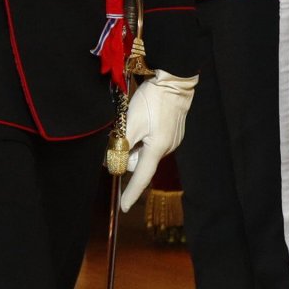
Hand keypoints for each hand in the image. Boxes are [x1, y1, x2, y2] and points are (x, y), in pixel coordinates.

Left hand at [120, 69, 198, 211]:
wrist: (174, 81)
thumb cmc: (152, 100)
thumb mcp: (131, 122)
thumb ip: (122, 144)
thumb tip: (114, 162)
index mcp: (157, 149)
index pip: (141, 177)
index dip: (131, 193)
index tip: (124, 208)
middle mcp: (167, 148)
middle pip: (138, 161)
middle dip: (126, 153)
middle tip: (121, 132)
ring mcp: (172, 140)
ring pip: (144, 151)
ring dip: (134, 142)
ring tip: (133, 121)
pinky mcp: (172, 132)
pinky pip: (152, 142)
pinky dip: (143, 136)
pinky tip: (144, 119)